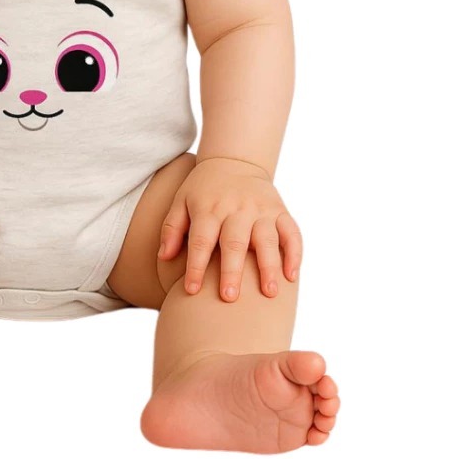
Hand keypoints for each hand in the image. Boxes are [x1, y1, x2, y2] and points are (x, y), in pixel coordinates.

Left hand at [157, 157, 301, 300]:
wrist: (233, 160)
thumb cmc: (204, 190)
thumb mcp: (181, 201)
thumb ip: (171, 228)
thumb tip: (164, 257)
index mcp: (208, 208)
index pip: (200, 240)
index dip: (195, 266)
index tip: (191, 290)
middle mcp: (236, 208)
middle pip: (234, 242)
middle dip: (232, 270)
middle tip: (229, 298)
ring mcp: (260, 209)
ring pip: (267, 239)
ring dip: (269, 266)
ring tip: (269, 293)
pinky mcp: (280, 210)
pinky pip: (291, 232)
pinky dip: (294, 253)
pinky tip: (291, 276)